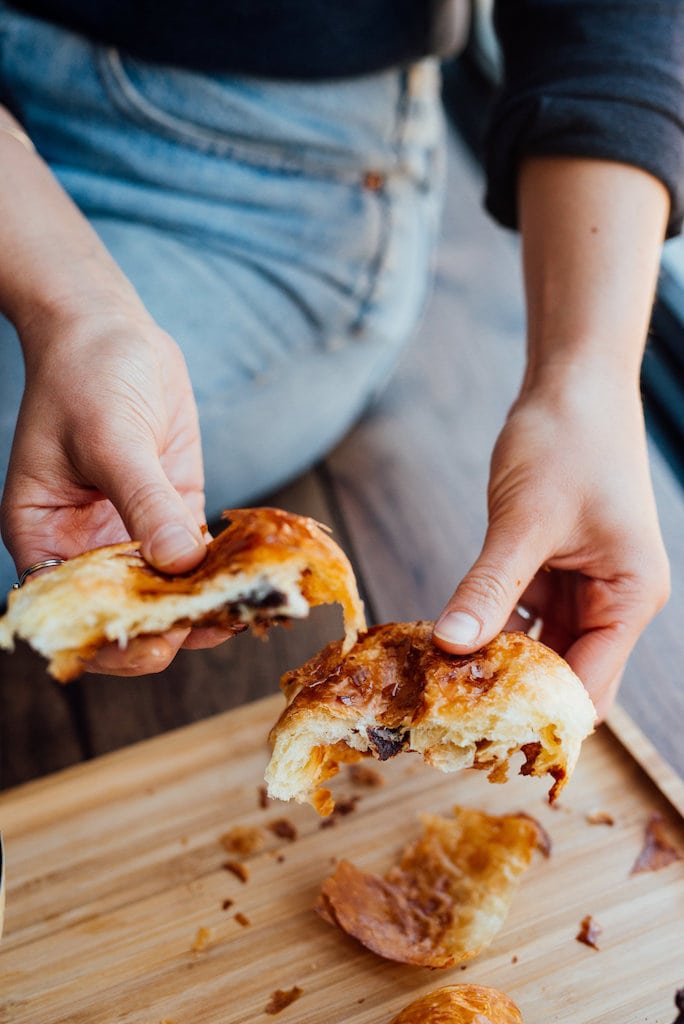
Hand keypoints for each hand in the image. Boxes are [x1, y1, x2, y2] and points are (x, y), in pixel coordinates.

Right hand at [1, 305, 231, 674]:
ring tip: (246, 610)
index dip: (112, 636)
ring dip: (204, 603)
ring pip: (168, 589)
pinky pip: (198, 555)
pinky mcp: (173, 511)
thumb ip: (144, 502)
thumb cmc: (86, 376)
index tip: (157, 640)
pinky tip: (254, 578)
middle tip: (216, 623)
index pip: (74, 611)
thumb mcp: (111, 438)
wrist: (110, 331)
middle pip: (126, 610)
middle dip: (167, 624)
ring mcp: (132, 531)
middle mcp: (87, 545)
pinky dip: (223, 569)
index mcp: (45, 538)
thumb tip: (179, 563)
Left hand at [433, 372, 670, 717]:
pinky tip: (452, 643)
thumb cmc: (566, 441)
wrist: (572, 384)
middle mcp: (612, 602)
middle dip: (515, 699)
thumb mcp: (524, 520)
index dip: (538, 716)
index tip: (479, 733)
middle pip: (567, 676)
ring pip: (541, 652)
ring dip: (499, 667)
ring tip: (444, 689)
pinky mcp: (552, 571)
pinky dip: (492, 632)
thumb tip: (451, 645)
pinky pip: (522, 619)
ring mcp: (582, 588)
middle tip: (451, 720)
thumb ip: (490, 587)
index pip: (588, 685)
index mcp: (628, 597)